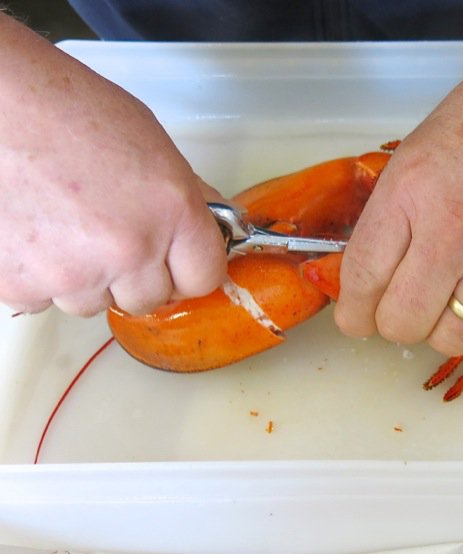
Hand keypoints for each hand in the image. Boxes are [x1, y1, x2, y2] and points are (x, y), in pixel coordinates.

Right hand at [0, 14, 226, 315]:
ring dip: (85, 278)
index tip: (177, 263)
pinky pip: (42, 301)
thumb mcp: (153, 147)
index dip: (188, 270)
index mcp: (172, 212)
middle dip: (135, 275)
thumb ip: (186, 198)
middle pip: (149, 299)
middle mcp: (129, 250)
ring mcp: (74, 274)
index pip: (203, 278)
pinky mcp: (23, 286)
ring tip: (64, 225)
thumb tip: (210, 230)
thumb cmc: (68, 110)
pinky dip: (37, 277)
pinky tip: (33, 233)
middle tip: (110, 235)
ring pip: (94, 303)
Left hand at [335, 32, 462, 355]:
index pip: (361, 279)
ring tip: (443, 305)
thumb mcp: (416, 154)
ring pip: (449, 340)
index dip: (353, 312)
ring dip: (438, 331)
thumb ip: (391, 216)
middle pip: (401, 323)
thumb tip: (373, 272)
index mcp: (407, 193)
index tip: (357, 317)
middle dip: (392, 323)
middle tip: (401, 305)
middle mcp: (449, 233)